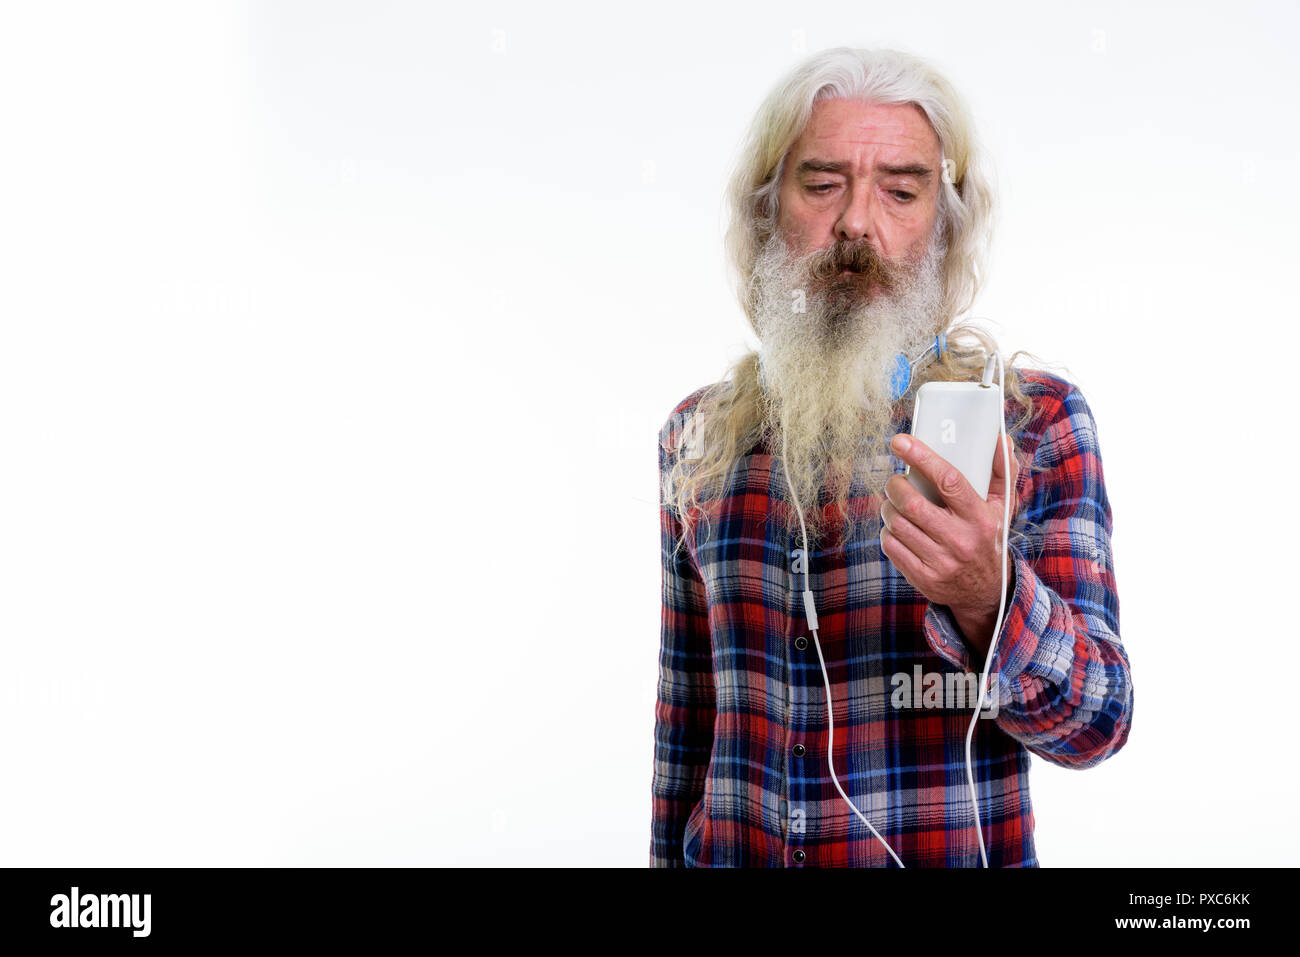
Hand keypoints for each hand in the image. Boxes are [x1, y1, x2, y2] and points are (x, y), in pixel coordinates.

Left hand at [879, 432, 1018, 654]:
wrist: (986, 591)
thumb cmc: (988, 536)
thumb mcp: (1002, 507)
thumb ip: (1001, 471)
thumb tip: (1000, 439)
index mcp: (980, 518)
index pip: (948, 480)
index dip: (922, 457)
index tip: (900, 441)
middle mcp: (961, 540)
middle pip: (912, 504)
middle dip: (895, 486)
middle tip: (896, 481)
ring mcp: (940, 562)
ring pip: (896, 523)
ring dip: (888, 507)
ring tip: (895, 503)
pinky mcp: (923, 577)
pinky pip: (890, 545)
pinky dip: (887, 531)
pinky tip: (897, 527)